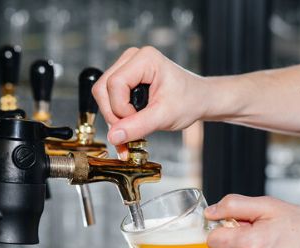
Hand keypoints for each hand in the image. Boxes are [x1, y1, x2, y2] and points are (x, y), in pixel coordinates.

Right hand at [92, 46, 206, 155]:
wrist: (198, 99)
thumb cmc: (188, 100)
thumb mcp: (165, 116)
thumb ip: (138, 126)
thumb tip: (113, 137)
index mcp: (145, 59)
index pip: (115, 85)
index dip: (121, 109)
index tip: (137, 122)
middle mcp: (132, 58)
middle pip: (102, 88)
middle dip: (113, 114)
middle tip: (130, 129)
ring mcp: (126, 66)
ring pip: (102, 94)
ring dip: (113, 116)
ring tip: (132, 127)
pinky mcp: (124, 78)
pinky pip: (107, 96)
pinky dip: (115, 114)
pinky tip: (128, 123)